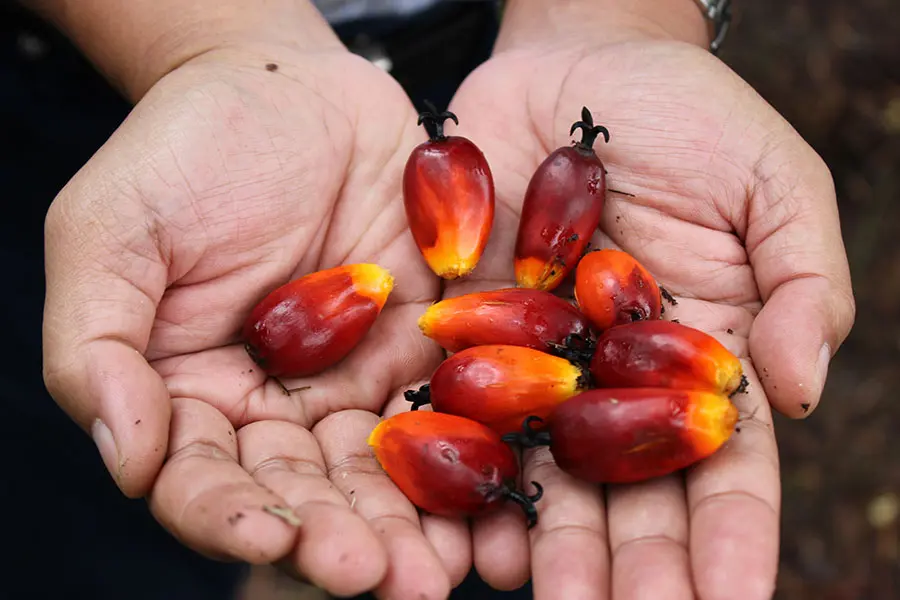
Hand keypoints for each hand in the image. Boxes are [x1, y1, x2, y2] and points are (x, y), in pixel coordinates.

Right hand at [41, 41, 470, 597]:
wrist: (287, 87)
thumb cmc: (183, 151)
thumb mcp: (110, 235)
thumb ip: (97, 347)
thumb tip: (126, 461)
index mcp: (193, 394)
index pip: (205, 479)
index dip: (234, 515)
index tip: (273, 537)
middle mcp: (276, 404)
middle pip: (307, 490)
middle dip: (342, 537)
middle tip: (383, 580)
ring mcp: (353, 379)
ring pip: (382, 469)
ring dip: (411, 522)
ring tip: (440, 570)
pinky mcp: (420, 346)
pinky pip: (448, 404)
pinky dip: (470, 451)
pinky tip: (493, 495)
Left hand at [444, 7, 854, 597]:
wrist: (575, 65)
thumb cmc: (688, 116)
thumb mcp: (772, 183)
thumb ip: (805, 282)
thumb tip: (800, 392)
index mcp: (700, 358)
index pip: (726, 466)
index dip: (733, 536)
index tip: (736, 599)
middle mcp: (618, 379)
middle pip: (632, 491)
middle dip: (636, 565)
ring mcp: (540, 363)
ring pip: (549, 472)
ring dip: (553, 543)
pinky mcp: (469, 331)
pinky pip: (467, 410)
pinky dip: (470, 470)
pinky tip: (471, 527)